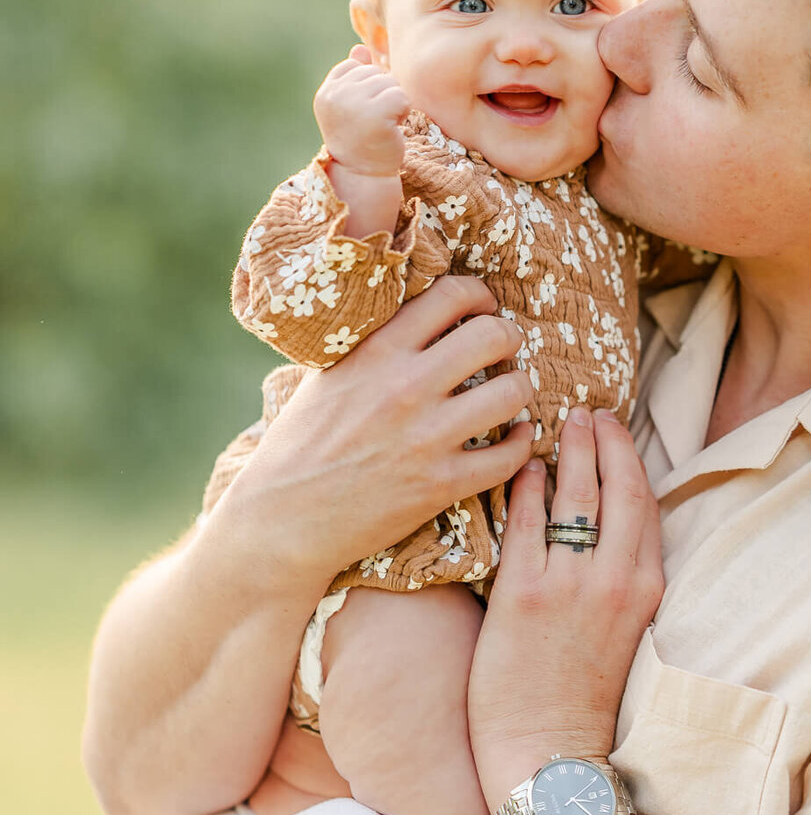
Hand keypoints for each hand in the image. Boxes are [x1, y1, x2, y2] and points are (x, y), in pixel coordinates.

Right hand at [222, 275, 534, 595]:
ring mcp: (426, 437)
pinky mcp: (440, 484)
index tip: (483, 308)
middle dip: (509, 337)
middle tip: (505, 349)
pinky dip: (522, 443)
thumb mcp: (327, 375)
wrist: (283, 519)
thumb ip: (373, 344)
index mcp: (376, 351)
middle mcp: (405, 387)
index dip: (480, 296)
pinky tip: (516, 437)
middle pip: (493, 336)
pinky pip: (508, 455)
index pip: (451, 295)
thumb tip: (415, 312)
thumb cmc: (301, 444)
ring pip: (512, 393)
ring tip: (512, 393)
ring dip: (521, 389)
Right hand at [313, 46, 409, 176]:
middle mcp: (335, 96)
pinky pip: (401, 96)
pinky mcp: (375, 115)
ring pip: (390, 82)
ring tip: (382, 124)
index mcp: (326, 93)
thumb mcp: (350, 106)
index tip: (362, 113)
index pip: (354, 66)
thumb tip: (361, 49)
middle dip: (382, 94)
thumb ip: (353, 76)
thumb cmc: (360, 139)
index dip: (367, 87)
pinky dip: (403, 112)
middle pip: (375, 72)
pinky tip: (392, 127)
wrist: (364, 174)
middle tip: (374, 122)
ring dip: (394, 103)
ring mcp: (354, 105)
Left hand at [468, 406, 663, 808]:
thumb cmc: (580, 701)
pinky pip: (527, 524)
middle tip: (590, 410)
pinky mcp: (525, 596)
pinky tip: (522, 466)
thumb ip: (616, 582)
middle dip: (605, 441)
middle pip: (618, 489)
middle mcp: (615, 581)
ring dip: (569, 452)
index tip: (615, 430)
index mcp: (645, 590)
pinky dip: (527, 487)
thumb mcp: (621, 633)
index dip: (630, 460)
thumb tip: (595, 533)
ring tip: (559, 422)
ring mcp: (571, 586)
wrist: (550, 755)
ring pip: (576, 497)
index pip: (645, 505)